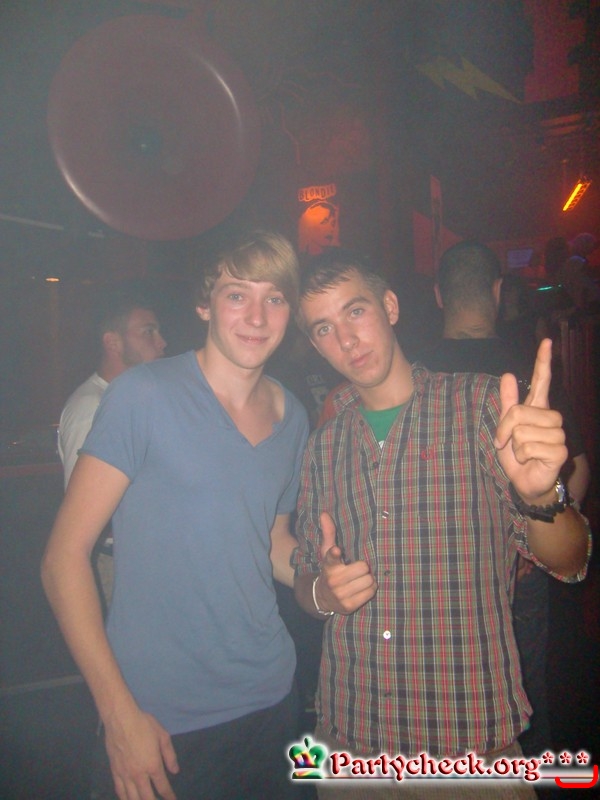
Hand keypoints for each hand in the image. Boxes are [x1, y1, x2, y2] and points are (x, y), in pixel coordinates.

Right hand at [104, 706, 178, 799]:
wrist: (121, 719)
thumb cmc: (144, 724)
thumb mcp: (163, 736)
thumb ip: (170, 755)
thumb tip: (174, 771)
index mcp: (153, 765)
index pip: (163, 787)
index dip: (169, 796)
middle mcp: (139, 774)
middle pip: (147, 798)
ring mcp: (125, 775)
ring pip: (132, 798)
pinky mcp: (114, 772)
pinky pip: (120, 791)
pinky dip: (125, 798)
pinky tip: (129, 799)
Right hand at [315, 511, 376, 613]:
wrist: (322, 597)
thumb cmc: (330, 570)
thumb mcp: (326, 552)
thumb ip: (328, 533)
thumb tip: (325, 513)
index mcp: (328, 564)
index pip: (331, 557)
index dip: (335, 553)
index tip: (337, 550)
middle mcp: (333, 580)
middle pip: (363, 568)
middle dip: (364, 568)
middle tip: (358, 569)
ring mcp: (340, 595)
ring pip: (369, 581)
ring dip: (369, 579)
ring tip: (361, 579)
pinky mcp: (348, 606)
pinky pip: (370, 593)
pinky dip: (370, 589)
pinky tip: (362, 588)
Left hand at [494, 339, 566, 502]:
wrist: (526, 482)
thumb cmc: (517, 454)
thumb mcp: (506, 427)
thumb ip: (508, 403)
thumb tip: (509, 374)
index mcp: (538, 409)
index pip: (542, 381)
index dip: (543, 361)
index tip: (546, 341)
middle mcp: (552, 418)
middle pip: (518, 411)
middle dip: (505, 429)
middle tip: (509, 442)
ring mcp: (558, 434)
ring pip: (522, 430)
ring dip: (515, 446)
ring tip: (523, 453)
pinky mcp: (560, 451)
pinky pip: (528, 446)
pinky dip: (522, 457)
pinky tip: (531, 461)